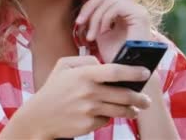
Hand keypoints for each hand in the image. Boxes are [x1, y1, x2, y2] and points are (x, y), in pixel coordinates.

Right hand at [6, 56, 151, 138]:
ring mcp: (89, 110)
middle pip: (124, 95)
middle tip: (147, 100)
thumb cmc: (54, 88)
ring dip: (131, 110)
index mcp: (84, 74)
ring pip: (119, 110)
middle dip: (140, 98)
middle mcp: (89, 92)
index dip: (133, 72)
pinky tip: (108, 114)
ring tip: (136, 109)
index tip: (146, 73)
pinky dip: (109, 117)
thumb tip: (105, 63)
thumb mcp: (64, 66)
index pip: (115, 71)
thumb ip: (86, 60)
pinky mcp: (88, 125)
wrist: (38, 117)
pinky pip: (106, 119)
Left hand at [75, 0, 152, 61]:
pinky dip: (103, 19)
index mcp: (127, 10)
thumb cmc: (114, 59)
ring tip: (90, 37)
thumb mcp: (101, 34)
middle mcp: (135, 8)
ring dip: (94, 18)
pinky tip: (100, 34)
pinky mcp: (140, 15)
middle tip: (79, 24)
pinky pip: (115, 6)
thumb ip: (97, 18)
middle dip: (89, 7)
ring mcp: (140, 11)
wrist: (127, 74)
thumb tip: (84, 11)